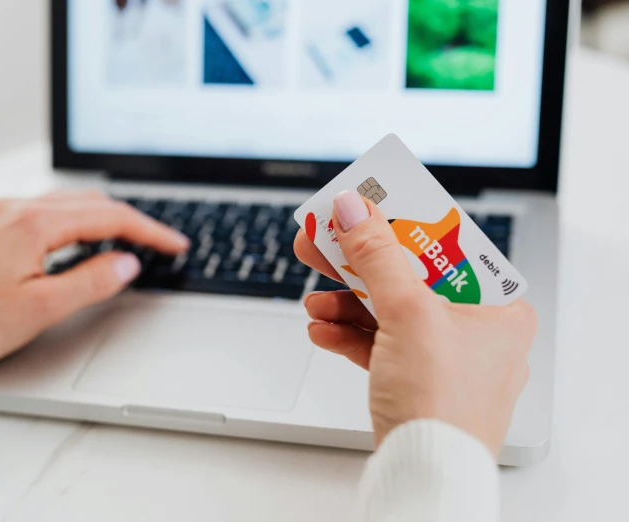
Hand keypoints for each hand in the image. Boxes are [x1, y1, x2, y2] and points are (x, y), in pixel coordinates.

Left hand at [0, 191, 188, 363]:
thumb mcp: (40, 308)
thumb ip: (91, 281)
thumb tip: (127, 264)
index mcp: (33, 225)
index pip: (110, 218)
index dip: (150, 232)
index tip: (175, 245)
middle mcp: (18, 209)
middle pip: (94, 203)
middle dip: (134, 220)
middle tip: (162, 242)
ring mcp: (4, 213)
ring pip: (72, 203)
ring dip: (108, 217)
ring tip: (132, 239)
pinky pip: (50, 210)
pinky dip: (81, 220)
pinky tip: (87, 237)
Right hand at [294, 191, 536, 457]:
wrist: (425, 476)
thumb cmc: (443, 406)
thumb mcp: (409, 314)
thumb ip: (378, 255)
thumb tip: (355, 209)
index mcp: (498, 309)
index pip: (447, 247)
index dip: (403, 224)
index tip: (368, 206)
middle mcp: (476, 331)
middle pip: (409, 277)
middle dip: (360, 265)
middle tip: (325, 240)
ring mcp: (443, 358)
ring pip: (388, 312)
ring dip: (346, 304)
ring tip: (314, 300)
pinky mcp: (415, 380)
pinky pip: (379, 344)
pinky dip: (350, 335)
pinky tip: (321, 330)